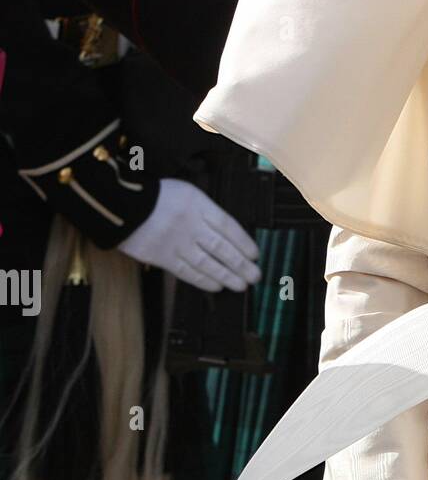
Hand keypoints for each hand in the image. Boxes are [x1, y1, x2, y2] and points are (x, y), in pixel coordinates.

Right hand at [117, 177, 260, 290]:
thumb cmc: (156, 196)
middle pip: (221, 247)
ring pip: (207, 263)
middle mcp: (191, 224)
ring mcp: (176, 242)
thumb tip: (225, 233)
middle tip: (254, 275)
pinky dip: (203, 280)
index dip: (243, 242)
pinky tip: (216, 286)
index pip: (228, 226)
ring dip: (226, 275)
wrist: (120, 205)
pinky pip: (187, 271)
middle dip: (240, 264)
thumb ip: (205, 211)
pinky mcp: (162, 257)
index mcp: (198, 205)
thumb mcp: (186, 193)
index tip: (255, 254)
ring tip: (241, 284)